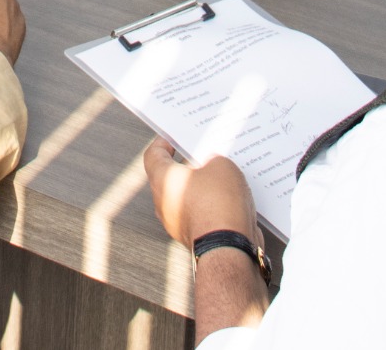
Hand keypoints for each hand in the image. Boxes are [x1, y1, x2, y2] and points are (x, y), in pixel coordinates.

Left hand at [144, 137, 258, 248]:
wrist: (228, 247)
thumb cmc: (218, 207)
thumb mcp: (221, 165)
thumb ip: (214, 159)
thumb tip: (213, 165)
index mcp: (162, 180)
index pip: (153, 155)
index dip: (163, 143)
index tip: (172, 138)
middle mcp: (164, 203)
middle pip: (172, 177)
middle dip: (190, 165)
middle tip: (206, 155)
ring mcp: (177, 222)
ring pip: (188, 197)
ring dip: (204, 188)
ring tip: (226, 178)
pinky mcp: (193, 236)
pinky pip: (201, 214)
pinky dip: (213, 207)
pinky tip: (232, 200)